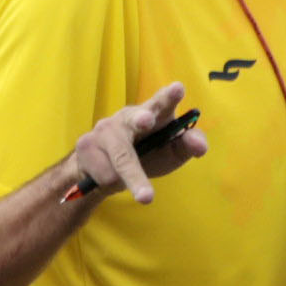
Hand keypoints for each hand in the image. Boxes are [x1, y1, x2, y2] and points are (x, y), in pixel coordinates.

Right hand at [71, 82, 208, 206]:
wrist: (104, 172)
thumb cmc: (147, 155)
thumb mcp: (171, 153)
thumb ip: (188, 146)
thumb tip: (200, 146)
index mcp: (153, 114)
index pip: (162, 103)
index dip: (169, 96)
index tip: (178, 88)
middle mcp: (127, 117)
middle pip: (134, 119)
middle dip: (140, 119)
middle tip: (147, 121)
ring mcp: (104, 129)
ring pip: (121, 160)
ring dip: (134, 180)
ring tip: (145, 196)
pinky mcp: (85, 145)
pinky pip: (105, 174)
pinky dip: (112, 183)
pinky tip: (109, 175)